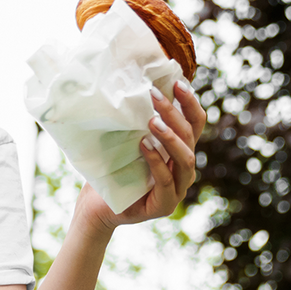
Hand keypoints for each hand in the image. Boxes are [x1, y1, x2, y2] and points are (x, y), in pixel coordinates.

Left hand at [79, 79, 206, 233]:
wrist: (96, 207)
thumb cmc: (111, 171)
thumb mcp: (126, 142)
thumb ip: (137, 124)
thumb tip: (131, 86)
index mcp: (179, 152)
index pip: (194, 123)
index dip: (189, 103)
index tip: (176, 82)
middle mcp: (183, 169)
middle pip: (190, 137)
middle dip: (174, 113)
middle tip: (154, 95)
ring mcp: (178, 189)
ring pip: (185, 159)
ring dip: (170, 137)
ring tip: (152, 121)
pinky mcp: (165, 205)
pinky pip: (165, 180)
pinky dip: (155, 161)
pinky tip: (144, 146)